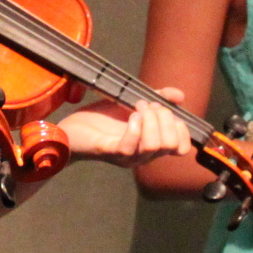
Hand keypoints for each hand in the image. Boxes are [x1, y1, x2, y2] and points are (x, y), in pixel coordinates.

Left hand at [56, 88, 193, 166]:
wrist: (71, 129)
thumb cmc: (102, 120)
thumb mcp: (133, 104)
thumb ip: (157, 98)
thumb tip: (180, 95)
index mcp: (151, 145)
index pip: (181, 148)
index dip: (180, 127)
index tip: (163, 109)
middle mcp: (143, 155)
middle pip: (171, 145)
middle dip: (164, 118)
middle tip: (146, 105)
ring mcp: (127, 156)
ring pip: (154, 146)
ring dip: (149, 120)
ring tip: (136, 108)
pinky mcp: (109, 152)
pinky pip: (130, 147)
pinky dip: (134, 127)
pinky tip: (130, 116)